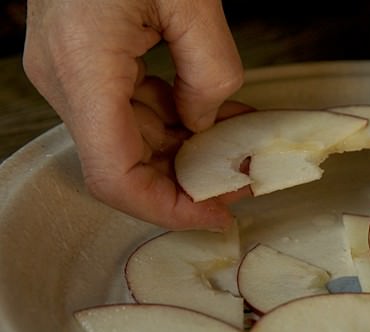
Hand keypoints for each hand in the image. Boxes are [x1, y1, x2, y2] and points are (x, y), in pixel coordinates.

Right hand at [23, 0, 244, 229]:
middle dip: (188, 179)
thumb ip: (210, 74)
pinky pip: (131, 108)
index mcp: (84, 69)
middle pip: (126, 162)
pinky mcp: (84, 59)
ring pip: (132, 138)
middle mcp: (66, 79)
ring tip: (241, 146)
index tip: (217, 215)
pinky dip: (176, 119)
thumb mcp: (193, 2)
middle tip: (245, 178)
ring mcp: (70, 70)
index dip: (167, 209)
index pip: (115, 175)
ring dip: (187, 149)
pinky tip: (218, 117)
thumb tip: (204, 124)